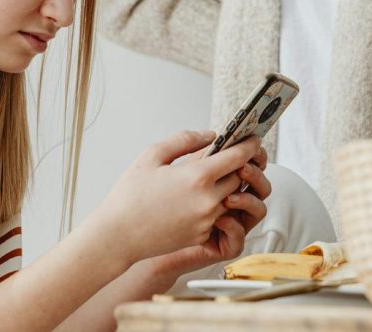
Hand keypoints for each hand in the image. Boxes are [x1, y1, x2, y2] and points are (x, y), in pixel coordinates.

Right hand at [84, 131, 262, 266]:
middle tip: (233, 154)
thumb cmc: (130, 194)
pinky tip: (197, 197)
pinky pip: (219, 215)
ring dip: (228, 185)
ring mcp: (207, 220)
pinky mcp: (202, 235)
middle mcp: (208, 200)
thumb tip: (210, 135)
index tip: (253, 138)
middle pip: (240, 177)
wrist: (118, 235)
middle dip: (239, 165)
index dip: (249, 145)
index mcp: (197, 176)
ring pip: (232, 197)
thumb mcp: (152, 155)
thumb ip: (184, 140)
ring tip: (214, 174)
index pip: (238, 156)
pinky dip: (215, 204)